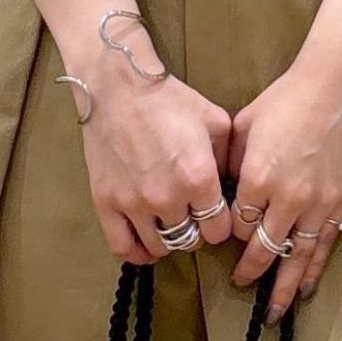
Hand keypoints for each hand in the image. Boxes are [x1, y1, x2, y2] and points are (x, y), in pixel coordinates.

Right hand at [73, 27, 235, 263]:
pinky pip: (123, 247)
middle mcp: (167, 198)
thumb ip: (229, 160)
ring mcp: (134, 204)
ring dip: (169, 240)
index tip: (216, 215)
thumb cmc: (169, 100)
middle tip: (193, 216)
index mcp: (198, 179)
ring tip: (170, 225)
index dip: (221, 225)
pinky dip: (138, 253)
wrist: (118, 87)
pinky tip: (146, 245)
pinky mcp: (106, 203)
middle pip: (191, 241)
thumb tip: (235, 187)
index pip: (220, 231)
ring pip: (161, 247)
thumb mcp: (215, 123)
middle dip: (196, 231)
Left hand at [226, 37, 341, 314]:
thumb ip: (231, 163)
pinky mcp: (341, 202)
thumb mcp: (243, 126)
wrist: (339, 84)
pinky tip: (304, 288)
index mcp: (258, 178)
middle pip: (265, 250)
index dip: (233, 234)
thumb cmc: (287, 98)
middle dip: (250, 272)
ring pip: (297, 258)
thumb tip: (223, 190)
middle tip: (241, 286)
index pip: (239, 225)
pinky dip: (313, 270)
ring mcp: (318, 203)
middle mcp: (287, 197)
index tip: (229, 236)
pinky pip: (324, 246)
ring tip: (274, 313)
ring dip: (284, 287)